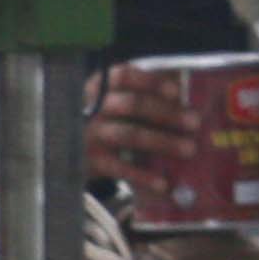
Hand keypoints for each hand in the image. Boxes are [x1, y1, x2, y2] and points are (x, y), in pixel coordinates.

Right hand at [83, 63, 194, 189]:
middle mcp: (92, 107)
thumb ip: (141, 97)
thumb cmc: (103, 122)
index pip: (123, 76)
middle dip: (166, 112)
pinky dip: (142, 175)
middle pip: (132, 104)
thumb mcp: (113, 103)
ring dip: (163, 141)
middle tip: (194, 122)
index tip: (176, 91)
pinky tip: (162, 183)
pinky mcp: (89, 160)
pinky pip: (119, 167)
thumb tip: (185, 92)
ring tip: (189, 149)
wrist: (64, 152)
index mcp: (100, 88)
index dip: (150, 81)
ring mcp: (89, 134)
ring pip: (130, 134)